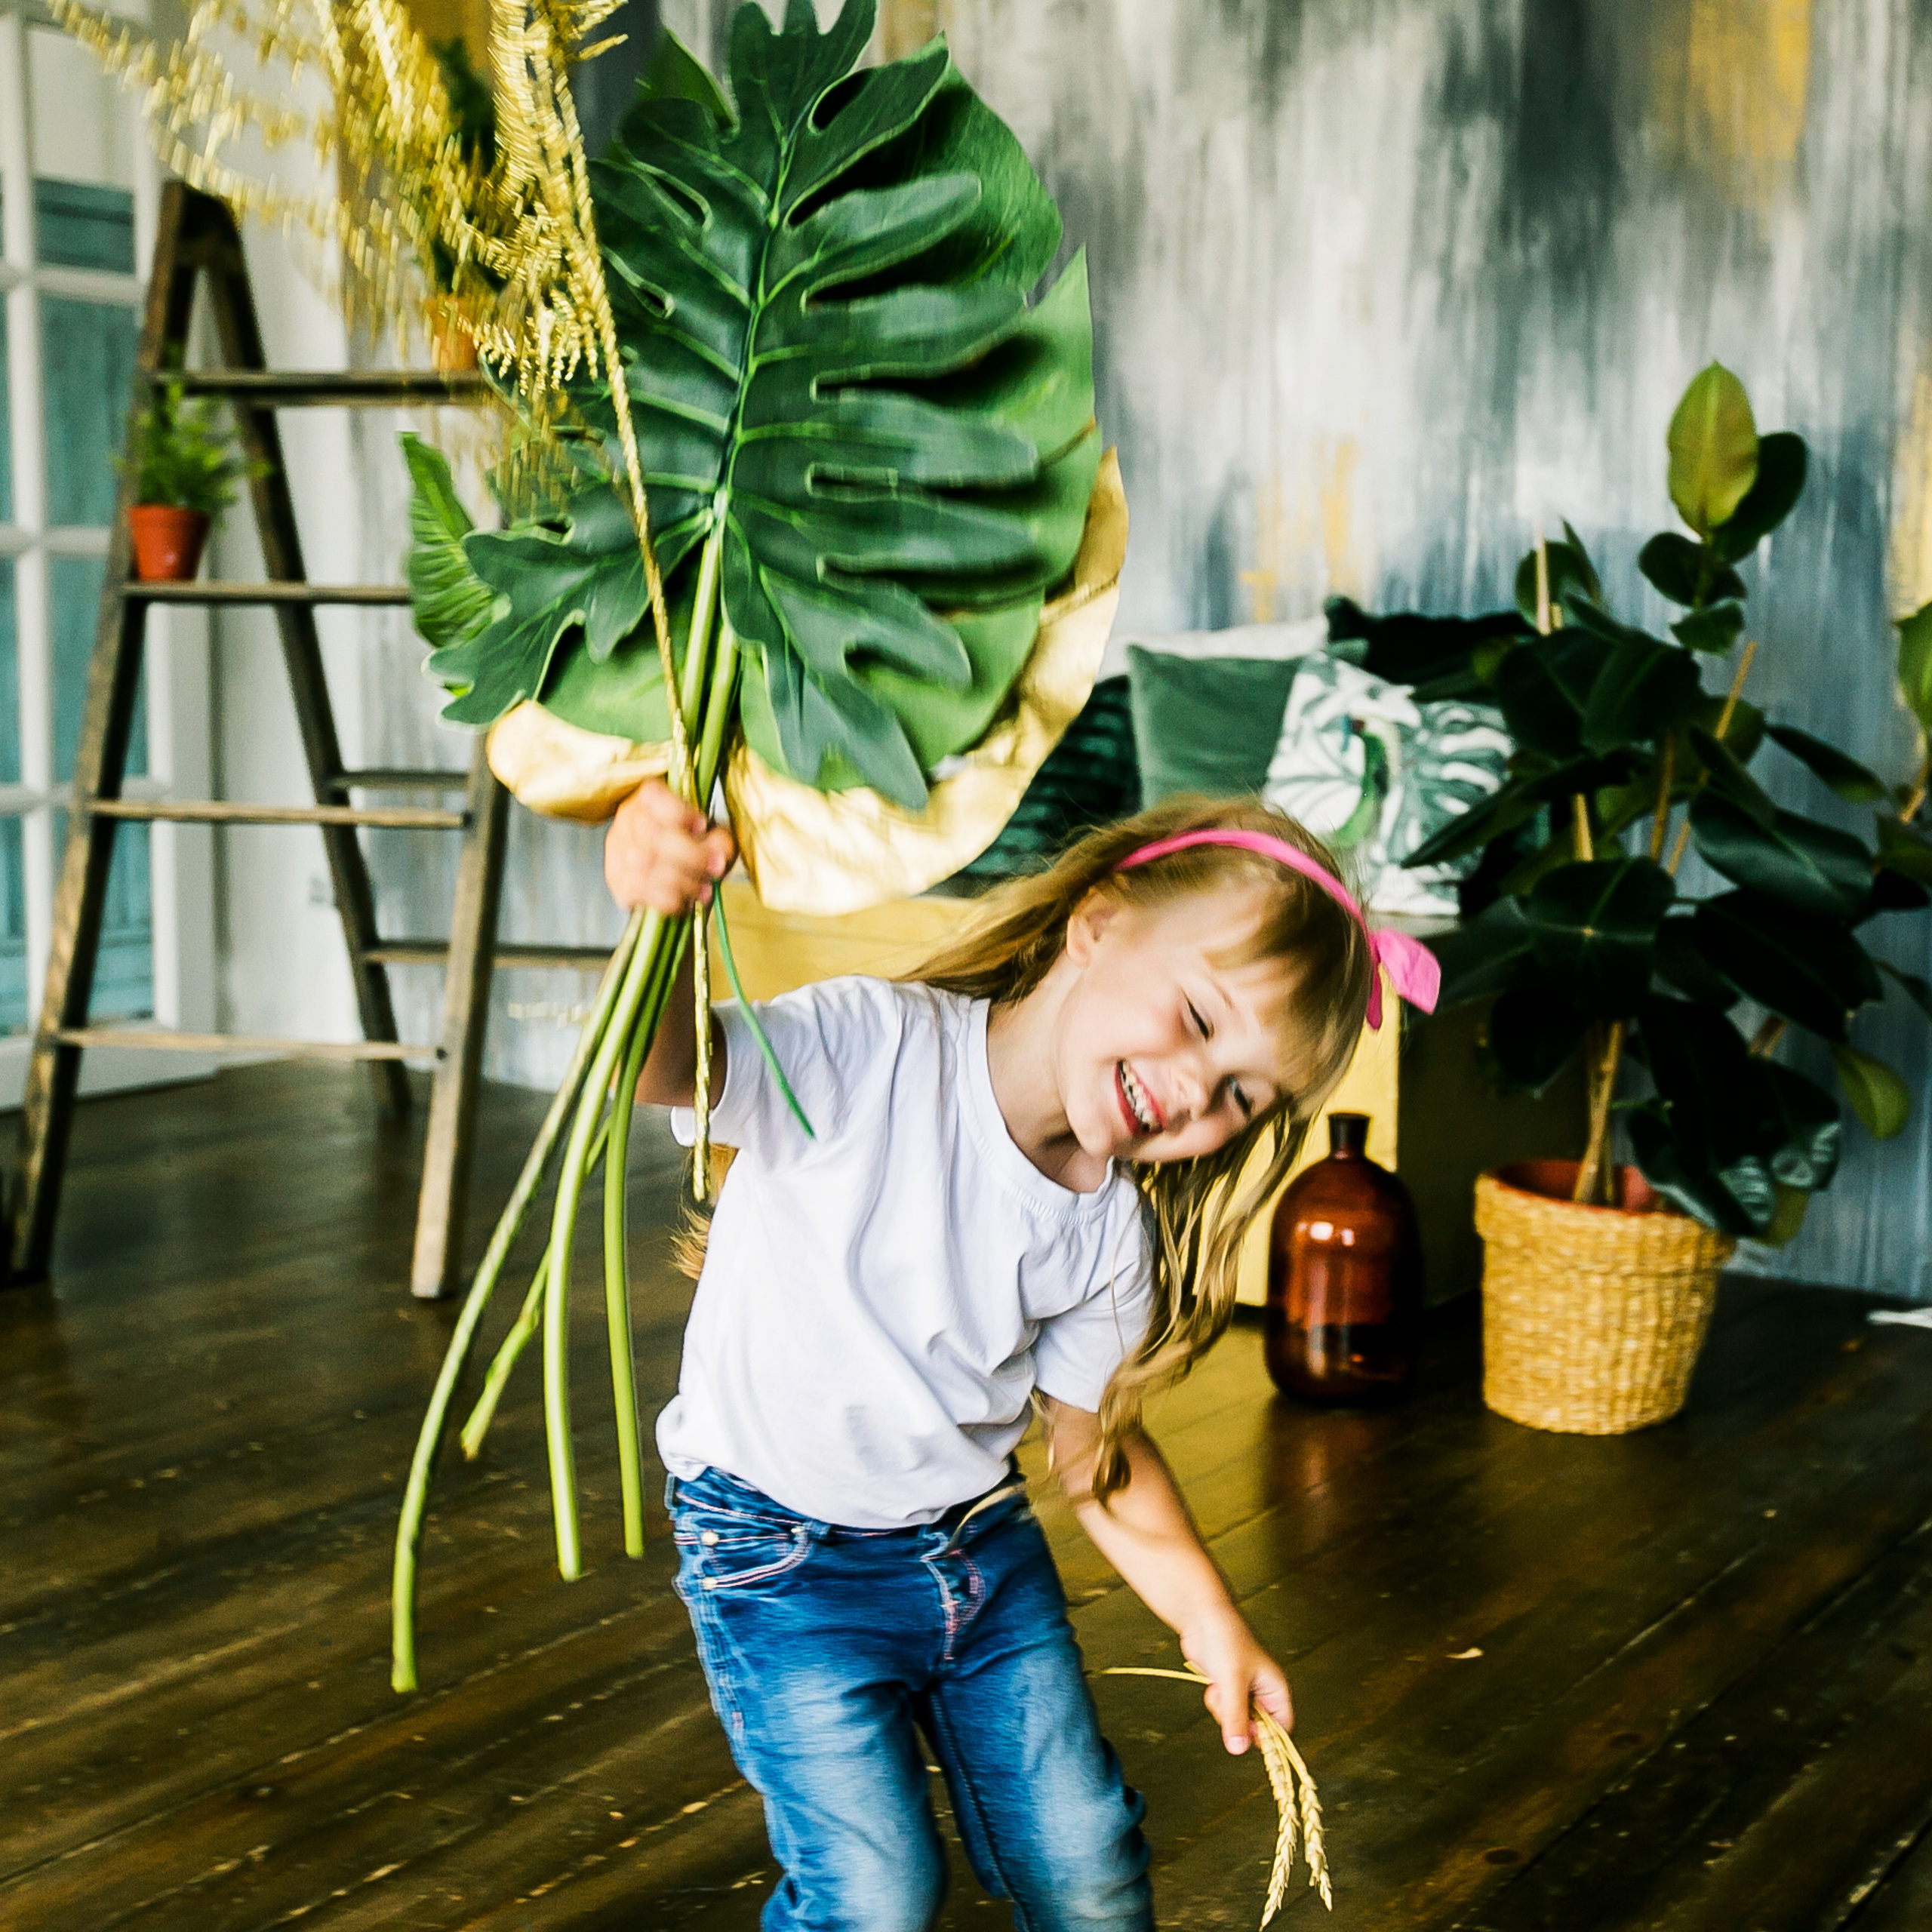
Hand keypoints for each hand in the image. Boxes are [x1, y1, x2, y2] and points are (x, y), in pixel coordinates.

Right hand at [604, 779, 734, 915]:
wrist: (675, 867)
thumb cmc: (696, 843)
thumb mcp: (715, 833)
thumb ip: (719, 841)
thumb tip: (716, 857)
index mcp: (650, 796)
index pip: (653, 796)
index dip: (679, 812)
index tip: (702, 825)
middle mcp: (628, 818)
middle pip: (651, 835)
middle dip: (690, 856)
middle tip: (714, 869)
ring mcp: (617, 849)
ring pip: (643, 866)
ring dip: (680, 882)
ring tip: (704, 891)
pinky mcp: (616, 879)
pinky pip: (637, 892)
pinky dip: (665, 900)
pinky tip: (683, 901)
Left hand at [1181, 1603, 1293, 1755]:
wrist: (1201, 1616)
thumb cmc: (1225, 1640)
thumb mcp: (1232, 1682)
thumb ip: (1236, 1716)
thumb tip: (1238, 1749)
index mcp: (1276, 1688)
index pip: (1282, 1727)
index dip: (1267, 1737)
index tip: (1246, 1735)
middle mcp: (1263, 1692)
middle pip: (1256, 1728)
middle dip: (1238, 1720)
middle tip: (1227, 1703)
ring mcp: (1244, 1691)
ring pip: (1237, 1720)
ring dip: (1223, 1710)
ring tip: (1218, 1687)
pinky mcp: (1227, 1688)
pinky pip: (1224, 1710)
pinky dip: (1215, 1702)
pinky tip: (1212, 1684)